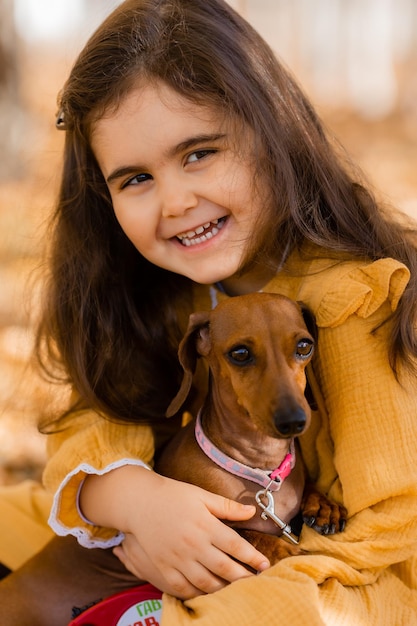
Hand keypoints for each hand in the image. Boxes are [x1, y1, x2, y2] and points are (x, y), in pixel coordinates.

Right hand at [113, 476, 269, 598]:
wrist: (139, 502)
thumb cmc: (172, 495)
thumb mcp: (201, 495)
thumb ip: (227, 506)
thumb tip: (251, 511)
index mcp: (205, 525)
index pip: (235, 545)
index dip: (253, 557)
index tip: (265, 564)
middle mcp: (193, 544)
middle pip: (224, 567)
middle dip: (244, 577)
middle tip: (257, 581)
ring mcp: (178, 558)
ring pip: (206, 582)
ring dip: (224, 588)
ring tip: (237, 589)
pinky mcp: (164, 567)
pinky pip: (184, 588)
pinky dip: (199, 594)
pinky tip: (209, 592)